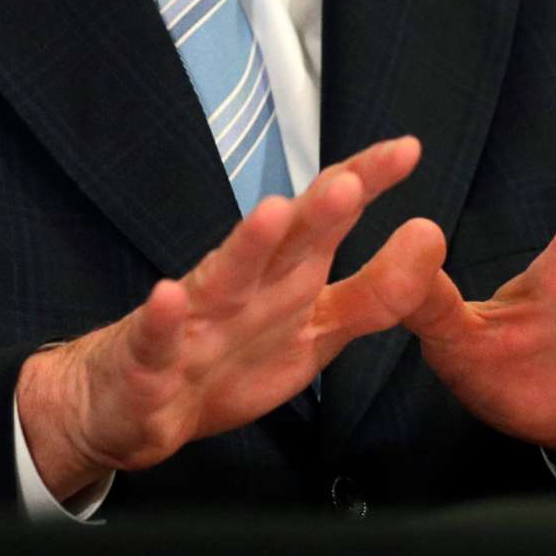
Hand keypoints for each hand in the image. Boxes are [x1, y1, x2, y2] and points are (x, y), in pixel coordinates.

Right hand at [16, 136, 445, 500]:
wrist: (126, 405)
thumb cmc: (224, 358)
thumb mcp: (315, 333)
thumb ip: (376, 294)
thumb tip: (430, 237)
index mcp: (284, 276)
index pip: (327, 220)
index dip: (365, 185)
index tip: (407, 150)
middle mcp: (242, 286)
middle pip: (283, 241)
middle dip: (316, 212)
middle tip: (351, 183)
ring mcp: (194, 321)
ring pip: (223, 278)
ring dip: (246, 245)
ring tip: (269, 213)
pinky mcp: (151, 361)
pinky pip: (158, 339)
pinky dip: (163, 318)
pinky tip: (169, 296)